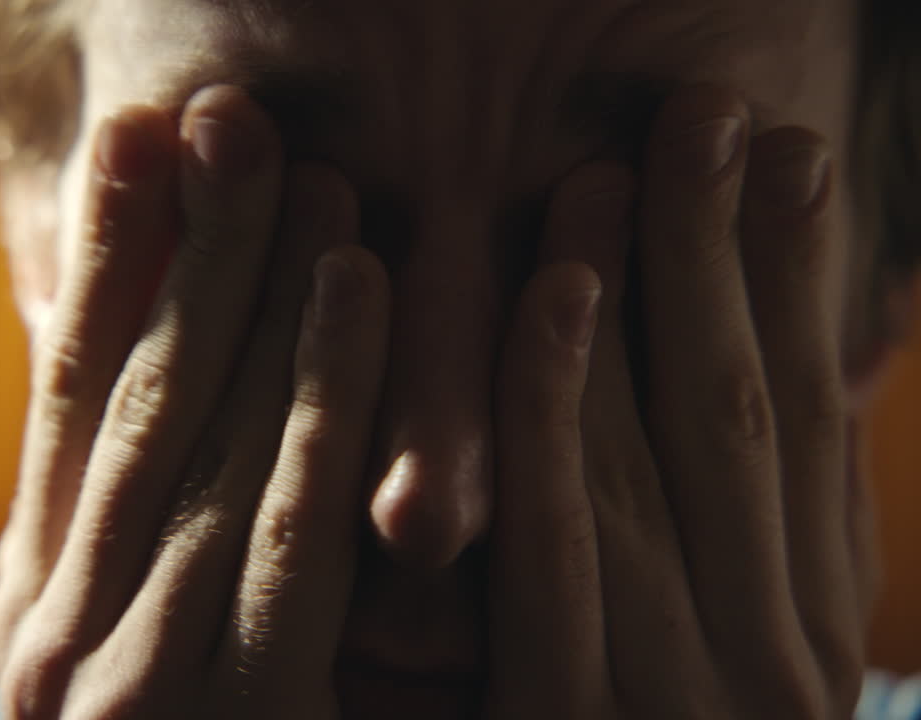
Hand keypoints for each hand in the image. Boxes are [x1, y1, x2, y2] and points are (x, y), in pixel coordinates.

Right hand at [0, 85, 390, 718]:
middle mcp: (49, 646)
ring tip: (314, 179)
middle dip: (190, 252)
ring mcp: (125, 694)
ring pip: (207, 448)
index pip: (71, 399)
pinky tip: (367, 288)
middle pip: (137, 404)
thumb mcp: (154, 632)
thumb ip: (155, 519)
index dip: (103, 257)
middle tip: (235, 122)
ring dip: (264, 296)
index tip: (140, 141)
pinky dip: (329, 398)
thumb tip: (205, 363)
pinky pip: (290, 534)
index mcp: (31, 607)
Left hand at [488, 84, 864, 716]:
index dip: (800, 287)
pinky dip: (562, 411)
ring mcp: (683, 703)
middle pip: (744, 414)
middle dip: (734, 254)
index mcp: (802, 640)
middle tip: (722, 111)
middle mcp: (771, 665)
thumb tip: (754, 401)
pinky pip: (564, 548)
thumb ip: (717, 553)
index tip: (791, 163)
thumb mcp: (696, 663)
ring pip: (668, 453)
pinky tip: (550, 290)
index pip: (800, 426)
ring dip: (655, 294)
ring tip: (642, 158)